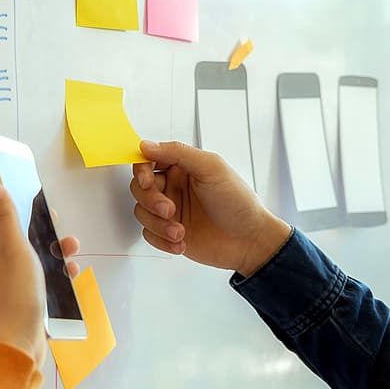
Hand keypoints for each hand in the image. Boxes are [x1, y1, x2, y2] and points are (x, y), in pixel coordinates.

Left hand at [0, 184, 79, 365]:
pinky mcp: (29, 302)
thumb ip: (6, 218)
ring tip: (72, 250)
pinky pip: (46, 281)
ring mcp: (15, 285)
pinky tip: (72, 274)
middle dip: (43, 230)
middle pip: (23, 239)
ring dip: (56, 252)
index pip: (2, 221)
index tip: (38, 201)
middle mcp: (1, 266)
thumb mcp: (13, 249)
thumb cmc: (15, 293)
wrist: (18, 344)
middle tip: (59, 225)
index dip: (19, 208)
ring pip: (38, 260)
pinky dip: (60, 275)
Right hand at [130, 141, 291, 275]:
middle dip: (151, 201)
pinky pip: (148, 234)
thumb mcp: (212, 168)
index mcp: (182, 168)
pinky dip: (161, 240)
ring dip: (158, 225)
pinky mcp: (167, 233)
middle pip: (140, 188)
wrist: (249, 241)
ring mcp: (169, 211)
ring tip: (179, 232)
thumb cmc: (238, 203)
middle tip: (169, 210)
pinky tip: (180, 242)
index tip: (147, 180)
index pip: (148, 161)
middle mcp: (173, 188)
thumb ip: (178, 152)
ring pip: (142, 212)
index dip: (141, 170)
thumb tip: (146, 146)